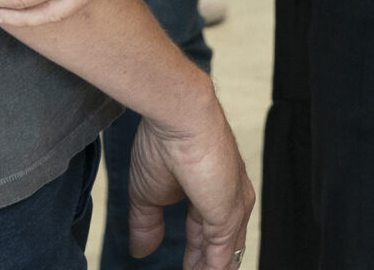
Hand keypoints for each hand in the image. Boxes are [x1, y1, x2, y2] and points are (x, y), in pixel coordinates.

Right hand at [127, 92, 253, 268]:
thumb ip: (147, 224)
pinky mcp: (228, 215)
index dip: (195, 257)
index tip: (184, 269)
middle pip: (221, 248)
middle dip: (203, 267)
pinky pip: (222, 257)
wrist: (178, 119)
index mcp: (212, 191)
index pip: (207, 235)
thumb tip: (140, 251)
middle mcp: (229, 200)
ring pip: (226, 256)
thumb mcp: (147, 193)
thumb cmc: (163, 143)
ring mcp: (233, 208)